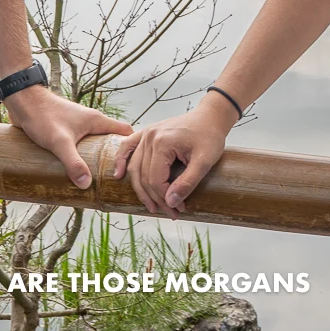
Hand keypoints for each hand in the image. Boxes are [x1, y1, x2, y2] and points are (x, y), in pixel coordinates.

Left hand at [4, 86, 132, 188]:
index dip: (131, 148)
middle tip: (113, 179)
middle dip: (112, 158)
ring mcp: (77, 126)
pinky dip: (81, 156)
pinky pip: (80, 145)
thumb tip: (86, 184)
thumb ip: (74, 162)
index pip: (124, 131)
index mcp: (96, 120)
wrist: (22, 102)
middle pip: (110, 140)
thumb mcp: (60, 142)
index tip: (130, 166)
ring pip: (94, 143)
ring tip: (95, 178)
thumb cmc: (43, 116)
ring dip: (95, 159)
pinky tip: (74, 170)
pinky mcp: (65, 131)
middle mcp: (90, 122)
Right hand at [110, 97, 235, 219]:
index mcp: (162, 143)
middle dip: (156, 199)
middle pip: (144, 176)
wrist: (210, 117)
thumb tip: (170, 202)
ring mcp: (146, 134)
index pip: (155, 180)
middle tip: (171, 213)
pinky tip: (119, 174)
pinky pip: (128, 147)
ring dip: (141, 189)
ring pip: (135, 167)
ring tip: (152, 206)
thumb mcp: (205, 162)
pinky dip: (121, 160)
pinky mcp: (147, 133)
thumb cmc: (210, 136)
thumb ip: (187, 182)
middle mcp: (149, 137)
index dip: (165, 199)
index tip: (179, 209)